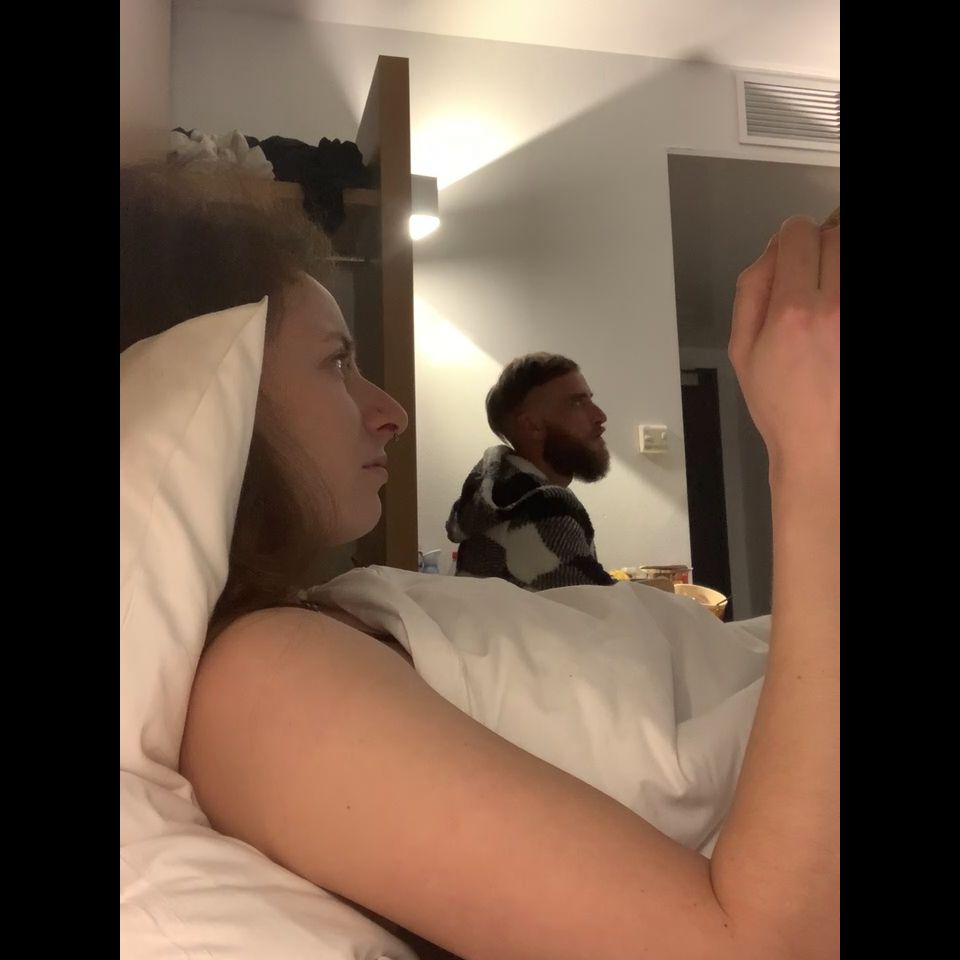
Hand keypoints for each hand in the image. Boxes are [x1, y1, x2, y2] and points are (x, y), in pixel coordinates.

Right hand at [729, 214, 838, 480]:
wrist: (823, 447)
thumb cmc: (782, 405)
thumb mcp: (742, 351)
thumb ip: (752, 293)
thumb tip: (770, 253)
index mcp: (793, 312)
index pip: (798, 234)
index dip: (791, 235)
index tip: (792, 249)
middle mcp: (835, 309)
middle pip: (836, 236)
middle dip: (822, 244)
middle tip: (815, 271)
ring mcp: (858, 319)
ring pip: (852, 257)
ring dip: (839, 264)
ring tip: (829, 290)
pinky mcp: (873, 330)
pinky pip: (858, 290)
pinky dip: (842, 294)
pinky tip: (834, 315)